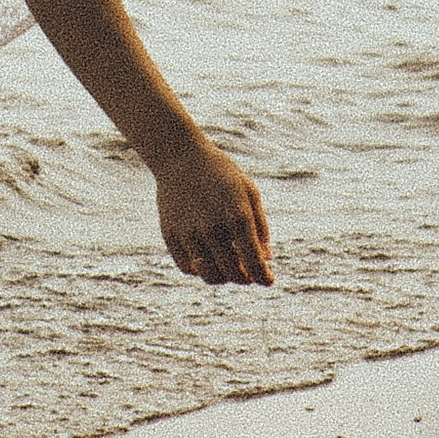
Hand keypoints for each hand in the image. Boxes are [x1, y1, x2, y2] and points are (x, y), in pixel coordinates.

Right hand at [152, 136, 273, 287]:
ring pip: (209, 275)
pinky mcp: (170, 234)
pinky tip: (206, 259)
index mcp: (237, 216)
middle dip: (245, 278)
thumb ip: (260, 226)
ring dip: (223, 278)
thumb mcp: (248, 192)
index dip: (263, 277)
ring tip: (227, 269)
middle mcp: (212, 228)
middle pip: (233, 273)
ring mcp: (189, 232)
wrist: (179, 155)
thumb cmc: (220, 172)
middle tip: (248, 274)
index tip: (268, 281)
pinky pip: (187, 267)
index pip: (254, 262)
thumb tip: (267, 258)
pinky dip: (199, 270)